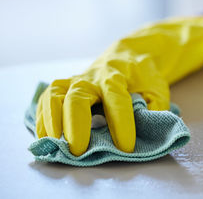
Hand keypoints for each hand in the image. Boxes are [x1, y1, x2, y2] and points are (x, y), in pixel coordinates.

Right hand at [36, 16, 202, 155]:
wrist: (127, 55)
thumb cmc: (142, 75)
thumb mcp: (157, 88)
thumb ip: (154, 107)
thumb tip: (147, 128)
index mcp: (117, 76)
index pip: (117, 99)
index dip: (121, 124)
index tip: (126, 147)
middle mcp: (92, 77)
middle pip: (77, 97)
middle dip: (76, 124)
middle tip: (79, 149)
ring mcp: (76, 80)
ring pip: (55, 95)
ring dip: (52, 120)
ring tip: (54, 143)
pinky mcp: (65, 85)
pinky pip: (47, 98)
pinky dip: (43, 117)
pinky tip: (46, 136)